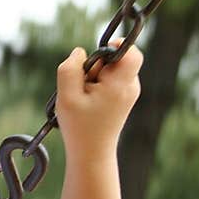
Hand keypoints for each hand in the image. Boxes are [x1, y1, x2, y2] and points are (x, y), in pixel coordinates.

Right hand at [55, 40, 142, 158]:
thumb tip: (80, 51)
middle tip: (84, 86)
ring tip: (86, 97)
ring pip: (111, 68)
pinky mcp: (123, 97)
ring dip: (94, 75)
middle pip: (116, 59)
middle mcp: (129, 87)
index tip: (100, 54)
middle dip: (96, 65)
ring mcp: (128, 92)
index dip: (118, 45)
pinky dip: (97, 84)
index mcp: (120, 86)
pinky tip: (89, 101)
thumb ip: (70, 68)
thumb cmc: (79, 127)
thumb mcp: (66, 96)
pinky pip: (110, 78)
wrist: (91, 153)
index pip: (132, 54)